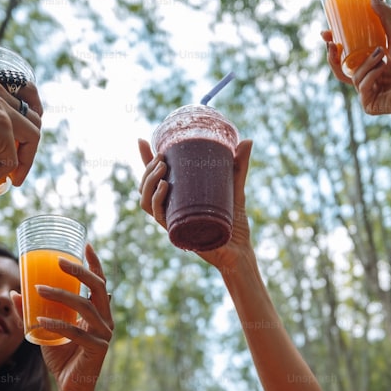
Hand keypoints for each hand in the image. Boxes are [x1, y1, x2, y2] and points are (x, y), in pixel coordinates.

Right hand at [0, 72, 42, 187]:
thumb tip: (0, 139)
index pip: (25, 90)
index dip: (34, 112)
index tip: (30, 134)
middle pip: (33, 117)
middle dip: (29, 147)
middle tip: (16, 170)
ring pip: (32, 137)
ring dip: (20, 163)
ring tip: (0, 177)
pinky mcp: (0, 127)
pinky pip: (11, 160)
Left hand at [11, 244, 113, 390]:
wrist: (70, 387)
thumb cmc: (62, 357)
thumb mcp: (45, 330)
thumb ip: (33, 312)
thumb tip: (14, 292)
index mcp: (98, 312)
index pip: (99, 283)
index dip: (95, 263)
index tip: (86, 244)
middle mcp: (106, 320)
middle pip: (97, 288)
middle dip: (80, 271)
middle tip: (59, 261)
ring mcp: (104, 334)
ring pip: (85, 307)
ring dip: (61, 295)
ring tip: (39, 289)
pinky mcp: (97, 349)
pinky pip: (76, 332)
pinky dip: (57, 324)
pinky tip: (40, 320)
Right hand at [138, 137, 254, 271]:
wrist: (240, 251)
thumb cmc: (236, 222)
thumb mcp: (235, 188)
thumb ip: (239, 166)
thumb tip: (247, 139)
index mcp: (179, 198)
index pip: (155, 178)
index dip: (145, 160)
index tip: (143, 141)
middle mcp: (171, 210)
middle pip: (146, 188)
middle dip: (147, 169)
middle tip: (161, 157)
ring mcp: (172, 221)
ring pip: (146, 201)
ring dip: (149, 182)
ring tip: (162, 167)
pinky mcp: (177, 232)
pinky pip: (159, 216)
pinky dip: (158, 200)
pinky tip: (164, 186)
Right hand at [324, 0, 390, 122]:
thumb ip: (385, 15)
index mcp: (370, 65)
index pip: (345, 56)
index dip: (332, 46)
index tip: (325, 33)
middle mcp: (366, 79)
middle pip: (340, 69)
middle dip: (332, 57)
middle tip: (332, 43)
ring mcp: (367, 93)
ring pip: (352, 76)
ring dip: (365, 62)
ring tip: (382, 54)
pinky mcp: (369, 105)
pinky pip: (361, 87)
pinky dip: (371, 75)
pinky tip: (384, 70)